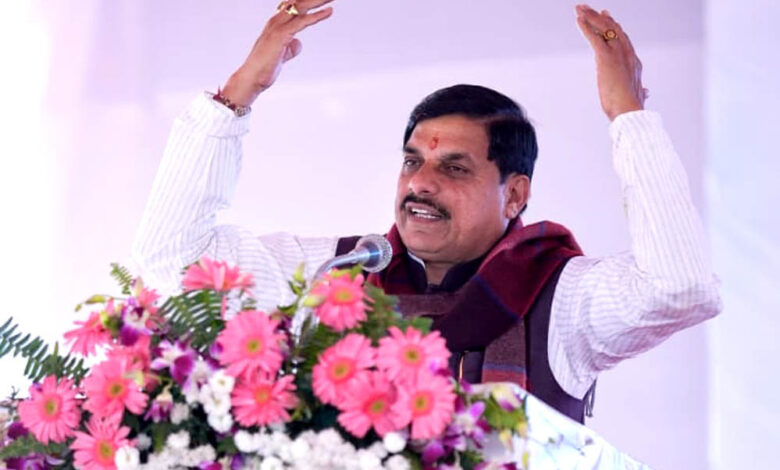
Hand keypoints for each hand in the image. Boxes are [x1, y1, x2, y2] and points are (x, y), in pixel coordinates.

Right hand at [221, 0, 334, 106]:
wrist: (252, 78)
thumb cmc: (265, 68)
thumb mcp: (282, 54)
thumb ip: (290, 46)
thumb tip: (298, 42)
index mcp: (276, 24)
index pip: (294, 7)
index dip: (308, 1)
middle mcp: (276, 21)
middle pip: (299, 3)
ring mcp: (277, 26)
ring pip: (301, 7)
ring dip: (318, 1)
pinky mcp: (281, 35)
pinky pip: (302, 21)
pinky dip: (317, 15)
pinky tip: (329, 11)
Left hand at [575, 4, 645, 120]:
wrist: (629, 110)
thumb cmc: (631, 107)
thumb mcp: (637, 96)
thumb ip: (642, 91)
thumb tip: (646, 92)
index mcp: (634, 62)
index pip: (623, 39)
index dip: (614, 27)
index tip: (606, 17)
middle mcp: (627, 54)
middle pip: (613, 29)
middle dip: (600, 17)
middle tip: (589, 9)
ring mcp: (617, 54)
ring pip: (604, 29)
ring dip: (591, 17)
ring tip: (580, 8)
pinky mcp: (605, 58)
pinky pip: (594, 38)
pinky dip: (586, 27)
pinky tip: (578, 20)